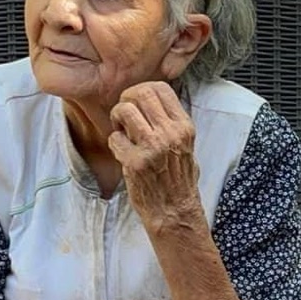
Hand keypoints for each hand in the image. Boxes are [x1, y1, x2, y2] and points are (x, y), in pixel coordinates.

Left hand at [110, 82, 201, 225]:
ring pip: (125, 111)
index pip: (161, 88)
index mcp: (184, 127)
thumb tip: (147, 102)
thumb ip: (170, 123)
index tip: (137, 102)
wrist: (175, 211)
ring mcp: (153, 148)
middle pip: (141, 94)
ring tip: (123, 132)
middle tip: (124, 115)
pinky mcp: (135, 162)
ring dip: (118, 119)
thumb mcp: (185, 145)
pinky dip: (115, 145)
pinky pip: (115, 139)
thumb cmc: (178, 180)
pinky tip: (123, 154)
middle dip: (126, 100)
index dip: (143, 90)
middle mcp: (171, 134)